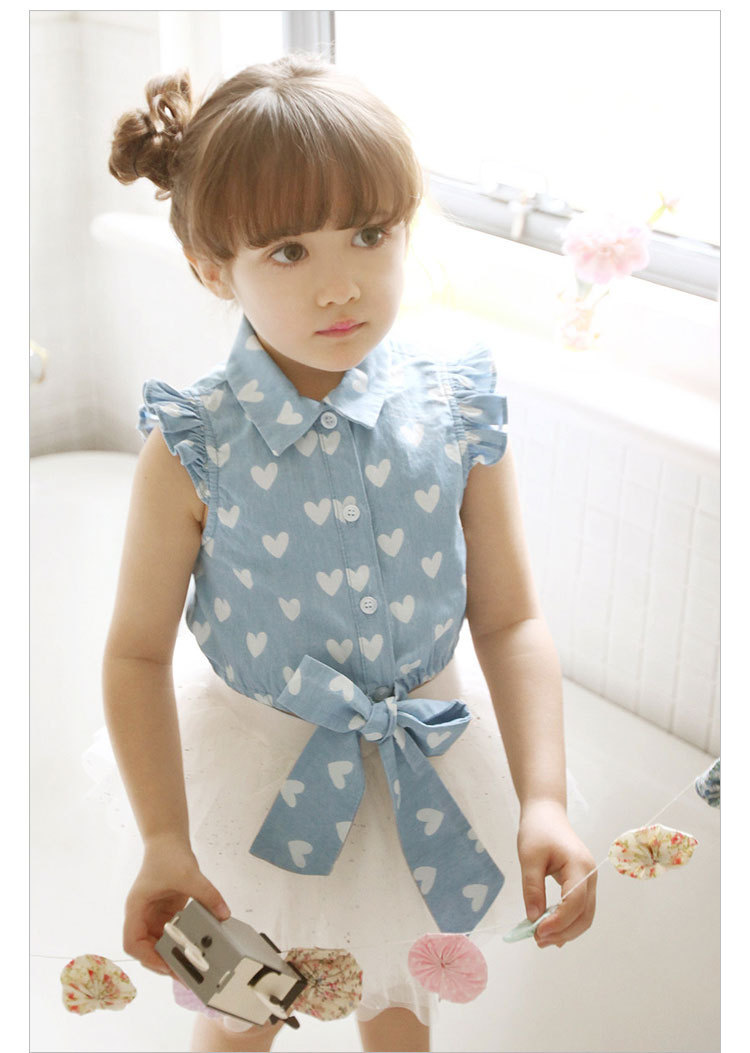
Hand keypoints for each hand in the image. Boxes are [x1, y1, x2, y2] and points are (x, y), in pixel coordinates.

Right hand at [123, 834, 230, 975]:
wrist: (168, 840)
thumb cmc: (168, 855)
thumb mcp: (188, 875)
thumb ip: (207, 894)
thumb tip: (223, 914)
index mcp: (136, 908)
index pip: (132, 942)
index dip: (147, 957)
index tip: (166, 964)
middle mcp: (142, 916)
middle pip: (145, 949)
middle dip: (163, 962)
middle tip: (185, 973)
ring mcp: (153, 916)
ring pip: (158, 944)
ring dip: (173, 955)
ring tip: (192, 966)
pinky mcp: (166, 914)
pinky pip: (171, 934)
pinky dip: (181, 943)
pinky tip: (196, 948)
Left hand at [517, 799, 596, 948]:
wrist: (546, 812)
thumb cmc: (537, 830)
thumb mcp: (529, 858)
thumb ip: (532, 888)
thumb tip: (533, 918)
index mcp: (580, 866)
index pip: (575, 902)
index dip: (559, 922)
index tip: (537, 932)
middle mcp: (590, 875)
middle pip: (585, 914)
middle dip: (563, 931)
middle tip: (537, 940)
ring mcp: (589, 879)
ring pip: (585, 914)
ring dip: (566, 930)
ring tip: (541, 937)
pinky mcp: (582, 881)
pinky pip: (580, 907)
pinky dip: (568, 921)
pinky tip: (551, 930)